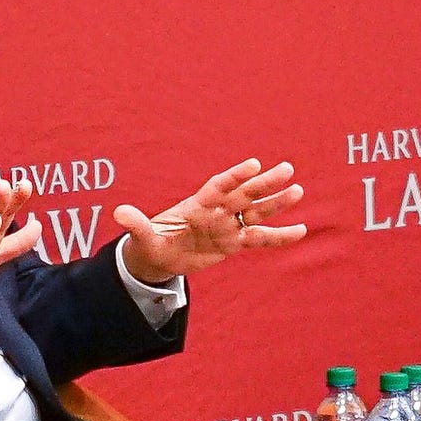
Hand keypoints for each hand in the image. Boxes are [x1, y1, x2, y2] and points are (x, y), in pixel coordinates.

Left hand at [117, 160, 305, 283]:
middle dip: (264, 183)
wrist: (159, 256)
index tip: (253, 164)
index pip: (218, 187)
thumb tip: (119, 213)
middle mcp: (216, 211)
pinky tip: (302, 230)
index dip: (235, 176)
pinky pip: (260, 238)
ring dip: (276, 203)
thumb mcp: (142, 236)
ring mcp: (227, 225)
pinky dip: (280, 236)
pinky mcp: (233, 242)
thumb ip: (136, 224)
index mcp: (197, 204)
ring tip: (298, 190)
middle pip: (243, 194)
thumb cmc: (151, 242)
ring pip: (256, 212)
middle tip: (287, 168)